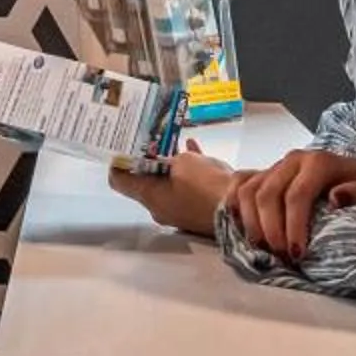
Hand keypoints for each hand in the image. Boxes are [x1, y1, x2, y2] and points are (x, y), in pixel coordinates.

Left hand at [107, 151, 235, 236]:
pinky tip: (194, 152)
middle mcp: (159, 208)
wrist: (238, 208)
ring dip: (170, 166)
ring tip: (174, 145)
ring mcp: (178, 213)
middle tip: (151, 142)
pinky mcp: (196, 212)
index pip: (119, 182)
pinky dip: (188, 172)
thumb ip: (170, 157)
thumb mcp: (184, 161)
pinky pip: (186, 189)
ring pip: (167, 185)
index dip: (117, 163)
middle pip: (144, 183)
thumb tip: (170, 159)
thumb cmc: (205, 185)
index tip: (122, 149)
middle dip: (148, 162)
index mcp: (149, 197)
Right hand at [227, 150, 355, 263]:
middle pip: (268, 196)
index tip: (297, 253)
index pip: (297, 195)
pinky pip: (237, 189)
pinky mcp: (258, 173)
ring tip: (265, 250)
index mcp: (318, 162)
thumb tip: (336, 199)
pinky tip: (246, 232)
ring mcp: (272, 167)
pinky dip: (235, 210)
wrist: (341, 167)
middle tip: (282, 257)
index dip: (294, 226)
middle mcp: (291, 161)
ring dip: (253, 225)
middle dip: (272, 231)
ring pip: (249, 194)